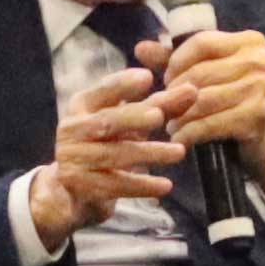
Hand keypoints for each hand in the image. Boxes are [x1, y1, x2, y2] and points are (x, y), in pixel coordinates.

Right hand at [30, 68, 185, 251]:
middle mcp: (72, 129)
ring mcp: (73, 159)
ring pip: (115, 155)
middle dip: (133, 117)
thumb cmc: (109, 143)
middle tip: (159, 114)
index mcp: (83, 105)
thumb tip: (192, 90)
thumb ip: (159, 105)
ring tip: (179, 152)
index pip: (103, 91)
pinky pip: (116, 185)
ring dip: (149, 153)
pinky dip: (143, 186)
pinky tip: (166, 185)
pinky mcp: (80, 186)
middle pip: (105, 122)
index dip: (123, 84)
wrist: (78, 188)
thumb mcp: (131, 122)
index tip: (147, 77)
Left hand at [151, 24, 264, 196]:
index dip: (176, 61)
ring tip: (169, 124)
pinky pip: (210, 123)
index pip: (201, 42)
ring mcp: (261, 88)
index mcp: (250, 41)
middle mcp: (259, 60)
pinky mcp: (256, 116)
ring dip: (179, 116)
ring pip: (202, 100)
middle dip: (174, 92)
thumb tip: (140, 49)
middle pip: (200, 73)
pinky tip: (180, 139)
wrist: (264, 139)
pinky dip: (189, 133)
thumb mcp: (205, 73)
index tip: (166, 80)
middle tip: (162, 107)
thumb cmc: (231, 99)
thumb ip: (173, 60)